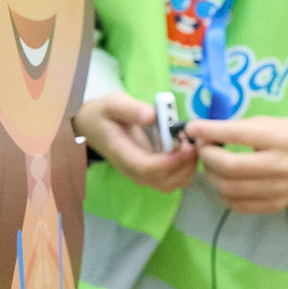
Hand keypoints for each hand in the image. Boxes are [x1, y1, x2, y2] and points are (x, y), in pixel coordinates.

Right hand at [73, 92, 196, 191]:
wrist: (92, 125)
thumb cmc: (103, 113)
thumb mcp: (113, 103)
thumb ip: (131, 108)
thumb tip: (152, 115)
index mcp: (122, 153)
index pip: (147, 168)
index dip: (171, 161)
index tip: (187, 146)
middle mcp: (131, 170)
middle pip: (163, 182)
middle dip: (185, 166)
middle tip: (195, 144)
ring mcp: (140, 174)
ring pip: (170, 185)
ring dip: (187, 169)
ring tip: (193, 146)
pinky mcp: (148, 173)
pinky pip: (171, 180)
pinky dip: (184, 169)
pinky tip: (187, 150)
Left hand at [188, 117, 287, 213]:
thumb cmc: (287, 138)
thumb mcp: (267, 124)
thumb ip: (236, 129)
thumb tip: (201, 134)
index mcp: (280, 139)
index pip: (237, 134)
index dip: (209, 131)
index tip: (192, 128)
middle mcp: (280, 166)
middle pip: (229, 167)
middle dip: (208, 156)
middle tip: (204, 149)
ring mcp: (278, 189)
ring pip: (228, 188)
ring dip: (212, 175)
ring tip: (214, 165)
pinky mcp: (274, 205)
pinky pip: (237, 204)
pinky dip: (224, 192)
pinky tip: (226, 181)